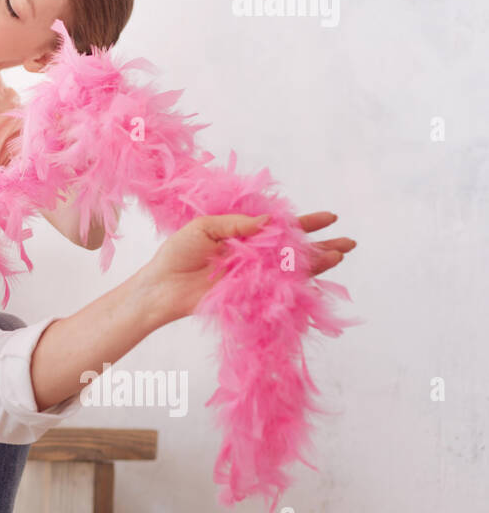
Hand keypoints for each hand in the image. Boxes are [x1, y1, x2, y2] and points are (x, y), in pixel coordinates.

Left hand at [142, 211, 355, 324]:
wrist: (162, 286)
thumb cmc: (178, 253)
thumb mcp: (205, 228)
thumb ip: (237, 224)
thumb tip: (270, 220)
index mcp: (244, 235)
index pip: (281, 227)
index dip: (305, 222)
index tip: (330, 217)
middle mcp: (254, 255)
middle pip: (295, 249)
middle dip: (322, 245)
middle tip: (349, 242)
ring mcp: (255, 276)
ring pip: (293, 269)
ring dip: (317, 264)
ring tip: (340, 255)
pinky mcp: (252, 294)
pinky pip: (280, 289)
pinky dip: (299, 284)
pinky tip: (317, 277)